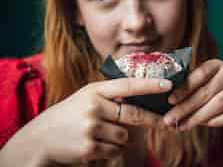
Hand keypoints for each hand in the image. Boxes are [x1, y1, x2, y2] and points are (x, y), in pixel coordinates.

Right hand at [34, 78, 171, 164]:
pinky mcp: (90, 148)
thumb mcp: (86, 98)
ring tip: (101, 134)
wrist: (41, 138)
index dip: (149, 85)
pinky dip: (111, 149)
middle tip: (165, 122)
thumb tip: (140, 99)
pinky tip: (96, 144)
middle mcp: (93, 107)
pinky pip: (115, 150)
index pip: (127, 85)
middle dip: (151, 119)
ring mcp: (91, 128)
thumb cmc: (69, 115)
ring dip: (120, 138)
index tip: (168, 85)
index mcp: (94, 91)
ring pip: (124, 136)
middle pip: (132, 114)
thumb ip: (109, 96)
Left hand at [163, 59, 222, 130]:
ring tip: (183, 126)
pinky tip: (205, 125)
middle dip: (185, 108)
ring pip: (219, 104)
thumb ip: (192, 89)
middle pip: (206, 92)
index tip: (170, 100)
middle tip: (170, 120)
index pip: (199, 74)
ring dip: (199, 117)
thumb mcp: (209, 83)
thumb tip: (169, 106)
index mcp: (216, 65)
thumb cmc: (221, 90)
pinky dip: (217, 121)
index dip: (184, 88)